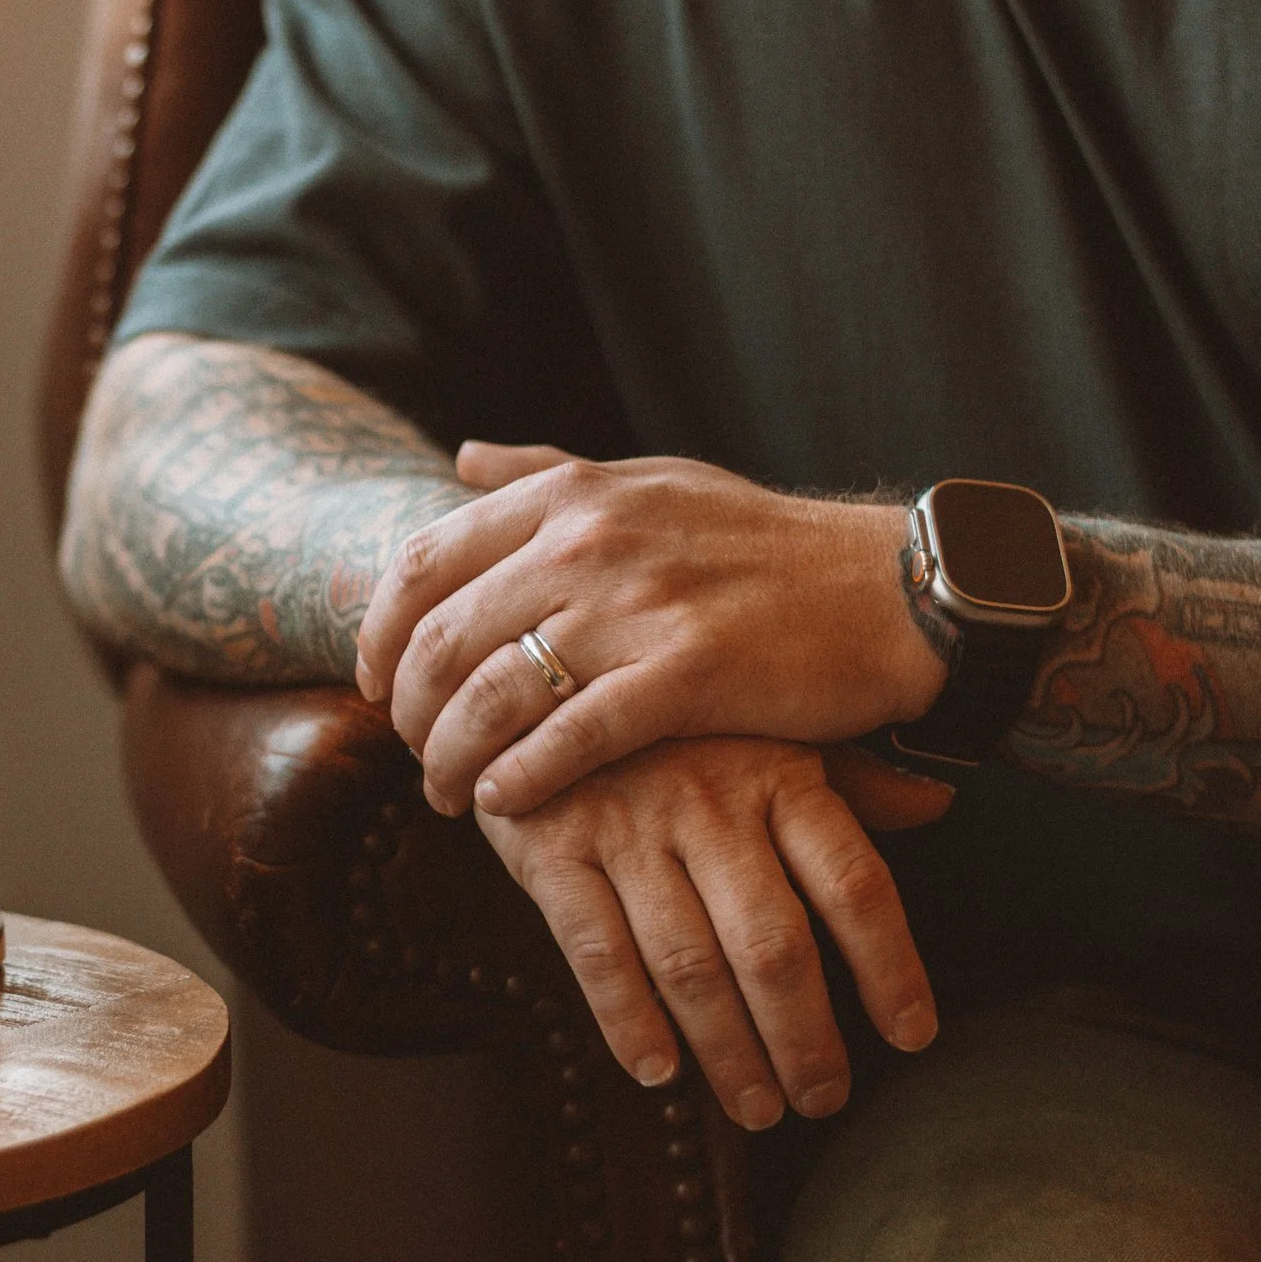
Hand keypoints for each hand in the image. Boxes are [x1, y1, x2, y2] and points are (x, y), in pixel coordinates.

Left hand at [357, 443, 947, 817]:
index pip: (425, 560)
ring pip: (492, 695)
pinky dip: (521, 779)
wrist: (888, 592)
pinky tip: (505, 803)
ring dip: (449, 758)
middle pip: (442, 638)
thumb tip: (455, 458)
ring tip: (445, 795)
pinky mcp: (685, 676)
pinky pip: (568, 741)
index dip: (379, 631)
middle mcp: (590, 541)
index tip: (372, 682)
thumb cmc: (760, 544)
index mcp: (571, 494)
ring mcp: (636, 607)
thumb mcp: (650, 480)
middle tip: (407, 754)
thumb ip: (545, 471)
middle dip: (407, 710)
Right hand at [475, 736, 945, 1128]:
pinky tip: (657, 1070)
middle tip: (822, 1098)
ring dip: (727, 1050)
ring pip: (689, 962)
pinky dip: (626, 1018)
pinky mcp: (552, 849)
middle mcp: (709, 803)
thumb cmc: (673, 719)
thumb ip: (849, 779)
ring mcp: (627, 827)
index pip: (854, 884)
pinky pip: (596, 950)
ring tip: (757, 1107)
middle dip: (804, 1037)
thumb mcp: (766, 728)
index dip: (890, 968)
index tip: (913, 1036)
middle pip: (773, 944)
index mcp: (777, 775)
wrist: (534, 671)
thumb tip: (939, 804)